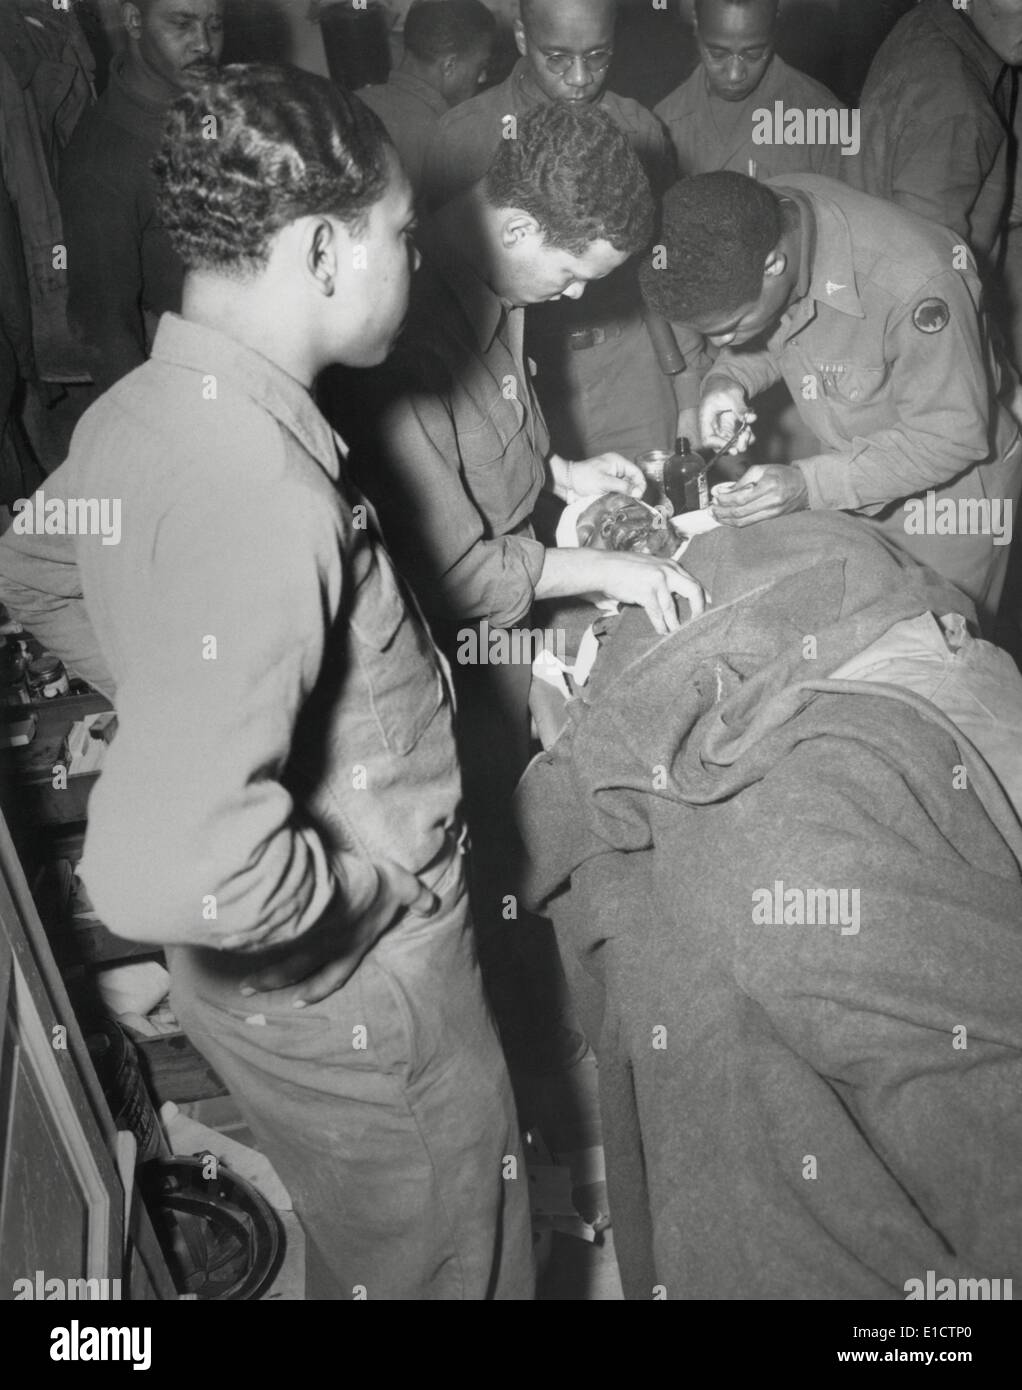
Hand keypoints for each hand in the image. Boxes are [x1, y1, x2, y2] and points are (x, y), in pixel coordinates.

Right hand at [239, 859, 437, 1005]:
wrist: (338, 883)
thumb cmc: (371, 886)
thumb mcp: (401, 887)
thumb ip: (417, 897)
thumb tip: (433, 905)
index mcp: (346, 944)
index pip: (332, 973)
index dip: (317, 989)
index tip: (300, 1001)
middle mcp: (319, 947)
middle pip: (294, 971)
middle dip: (274, 983)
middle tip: (252, 993)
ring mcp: (298, 936)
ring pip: (274, 958)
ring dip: (258, 971)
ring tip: (240, 981)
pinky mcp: (280, 919)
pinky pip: (259, 932)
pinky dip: (241, 938)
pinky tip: (225, 940)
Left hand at [569, 453, 645, 499]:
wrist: (566, 484)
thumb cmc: (582, 477)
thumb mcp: (604, 481)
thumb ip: (623, 487)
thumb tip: (638, 492)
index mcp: (618, 462)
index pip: (637, 473)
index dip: (640, 484)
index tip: (638, 496)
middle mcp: (617, 470)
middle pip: (633, 482)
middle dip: (633, 492)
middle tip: (631, 502)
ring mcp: (612, 480)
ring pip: (626, 490)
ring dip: (625, 497)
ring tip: (622, 504)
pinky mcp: (607, 489)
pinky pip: (618, 495)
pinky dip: (618, 500)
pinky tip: (617, 504)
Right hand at [591, 550, 707, 632]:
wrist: (602, 567)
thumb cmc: (623, 568)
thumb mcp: (649, 566)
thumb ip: (663, 576)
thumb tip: (675, 593)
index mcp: (670, 565)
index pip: (693, 580)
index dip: (703, 595)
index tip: (709, 606)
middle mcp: (667, 570)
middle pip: (693, 590)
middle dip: (698, 609)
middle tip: (698, 622)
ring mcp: (657, 580)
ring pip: (672, 607)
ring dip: (675, 623)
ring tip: (676, 633)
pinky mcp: (645, 591)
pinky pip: (657, 613)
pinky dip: (661, 624)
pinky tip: (662, 631)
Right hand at [699, 381, 755, 451]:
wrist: (723, 384)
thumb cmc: (722, 387)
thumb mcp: (731, 394)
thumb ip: (740, 407)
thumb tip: (750, 418)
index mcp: (706, 420)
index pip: (707, 440)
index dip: (718, 445)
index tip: (733, 444)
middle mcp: (713, 429)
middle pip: (720, 447)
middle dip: (735, 446)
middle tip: (746, 436)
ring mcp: (723, 430)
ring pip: (731, 445)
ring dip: (743, 442)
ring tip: (749, 430)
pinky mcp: (731, 429)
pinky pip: (739, 439)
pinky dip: (747, 437)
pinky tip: (749, 427)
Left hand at [711, 464, 808, 527]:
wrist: (805, 486)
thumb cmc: (783, 475)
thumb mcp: (762, 469)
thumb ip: (742, 481)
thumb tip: (724, 491)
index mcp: (769, 486)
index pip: (740, 497)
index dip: (724, 500)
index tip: (715, 497)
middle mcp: (771, 502)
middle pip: (740, 512)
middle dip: (722, 512)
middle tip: (711, 509)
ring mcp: (772, 513)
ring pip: (743, 521)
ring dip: (726, 520)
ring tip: (715, 516)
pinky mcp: (771, 519)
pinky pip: (750, 523)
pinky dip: (736, 522)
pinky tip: (727, 519)